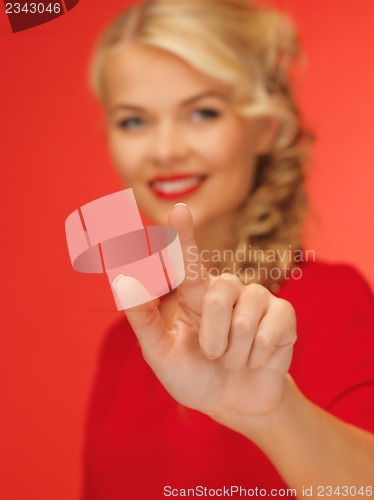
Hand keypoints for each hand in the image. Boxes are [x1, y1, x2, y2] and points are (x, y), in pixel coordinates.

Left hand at [113, 204, 296, 424]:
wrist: (234, 403)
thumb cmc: (194, 375)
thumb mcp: (161, 353)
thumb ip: (143, 319)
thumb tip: (121, 281)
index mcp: (195, 294)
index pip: (189, 262)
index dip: (184, 235)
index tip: (179, 210)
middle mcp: (226, 289)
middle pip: (216, 298)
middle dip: (212, 340)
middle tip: (214, 354)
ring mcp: (257, 299)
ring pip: (243, 321)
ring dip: (235, 355)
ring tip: (236, 359)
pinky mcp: (283, 314)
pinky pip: (270, 332)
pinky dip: (258, 358)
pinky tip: (258, 359)